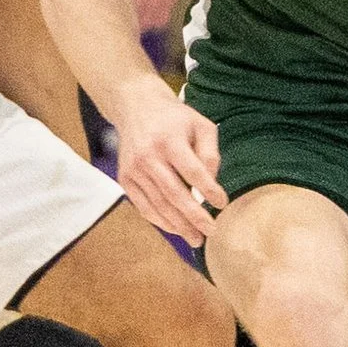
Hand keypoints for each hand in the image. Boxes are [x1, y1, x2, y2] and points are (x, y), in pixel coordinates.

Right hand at [109, 81, 228, 246]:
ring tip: (196, 238)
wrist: (136, 108)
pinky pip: (143, 206)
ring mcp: (134, 169)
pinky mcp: (125, 178)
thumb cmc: (175, 119)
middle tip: (211, 232)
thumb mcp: (200, 125)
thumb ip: (210, 153)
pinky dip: (160, 221)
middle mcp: (148, 155)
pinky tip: (176, 229)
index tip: (222, 203)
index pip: (192, 171)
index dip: (209, 190)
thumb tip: (211, 184)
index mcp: (169, 139)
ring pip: (158, 203)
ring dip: (178, 225)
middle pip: (174, 193)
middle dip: (194, 216)